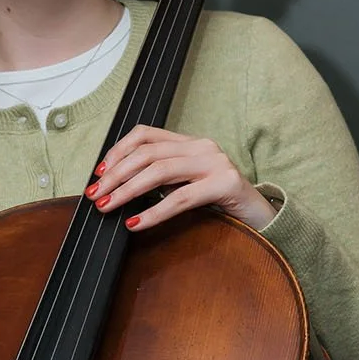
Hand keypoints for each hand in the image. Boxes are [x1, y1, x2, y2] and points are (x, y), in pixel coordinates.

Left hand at [85, 125, 278, 233]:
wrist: (262, 219)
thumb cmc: (220, 205)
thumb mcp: (187, 185)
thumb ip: (161, 180)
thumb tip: (116, 188)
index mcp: (190, 143)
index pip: (145, 135)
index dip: (117, 152)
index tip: (99, 174)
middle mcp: (203, 147)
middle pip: (147, 153)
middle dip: (116, 175)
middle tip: (96, 195)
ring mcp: (216, 163)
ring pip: (160, 171)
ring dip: (127, 190)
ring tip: (109, 207)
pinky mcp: (225, 184)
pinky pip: (181, 198)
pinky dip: (154, 212)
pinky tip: (136, 224)